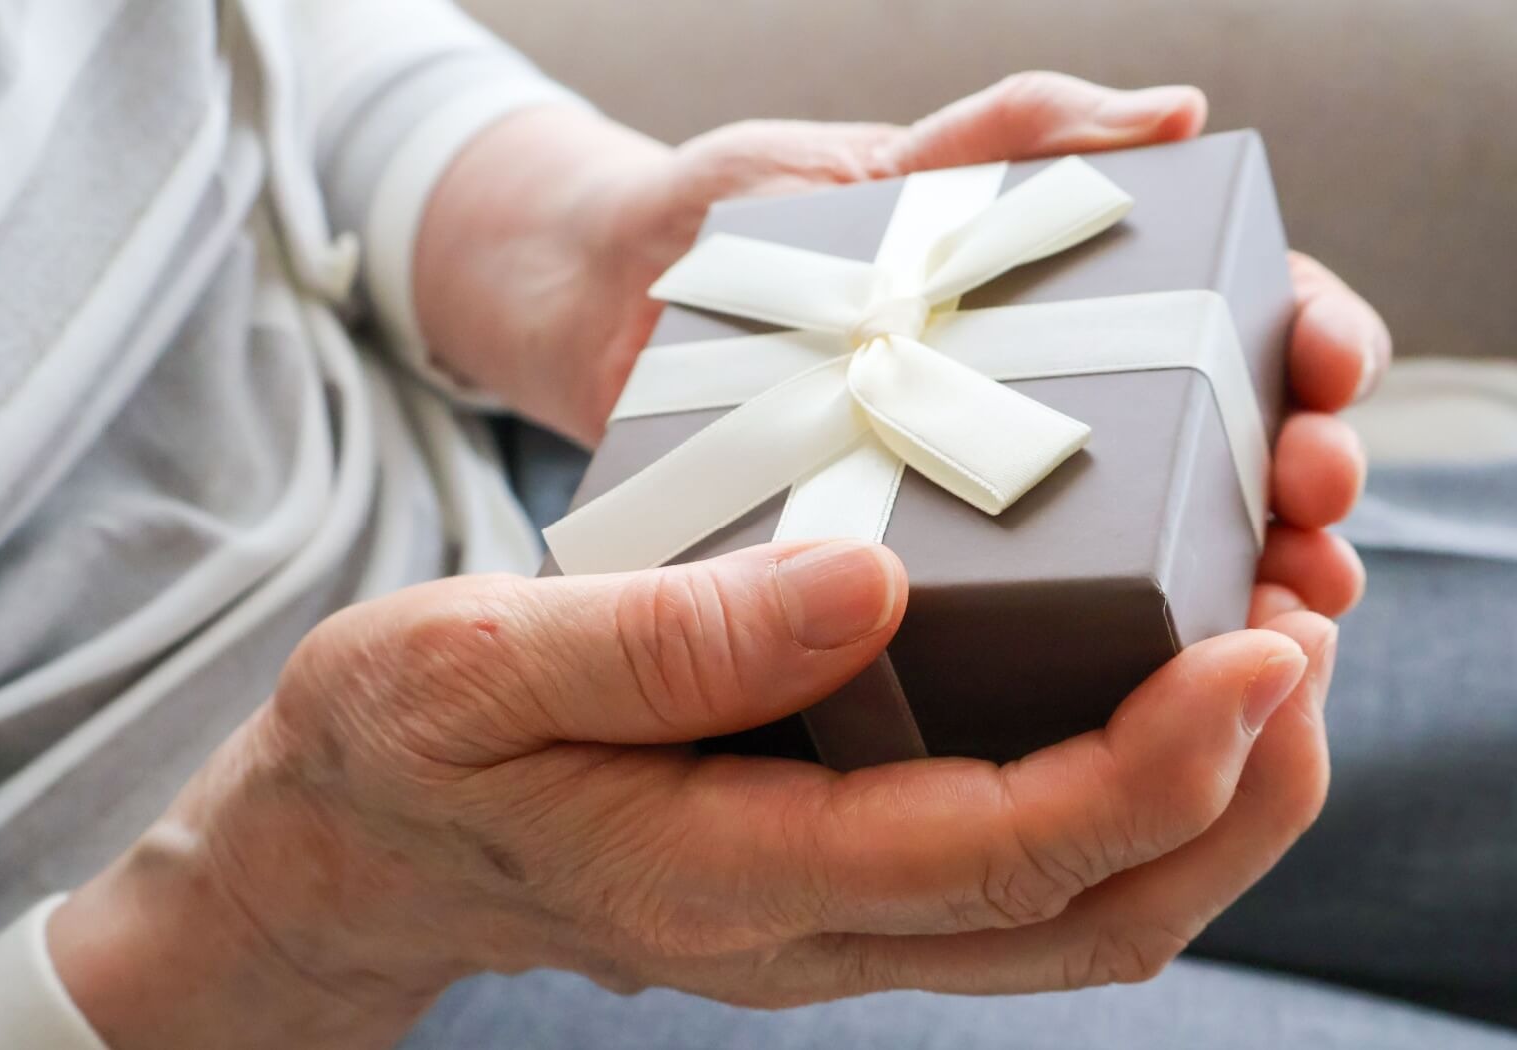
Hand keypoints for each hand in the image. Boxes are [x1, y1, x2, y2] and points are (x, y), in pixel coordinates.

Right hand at [51, 541, 1335, 1048]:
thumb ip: (662, 639)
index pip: (987, 855)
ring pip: (1072, 923)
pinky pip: (1018, 882)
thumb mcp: (475, 667)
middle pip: (1081, 921)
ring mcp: (824, 921)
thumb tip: (866, 584)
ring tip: (1269, 660)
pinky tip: (1144, 693)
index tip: (1257, 650)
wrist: (355, 850)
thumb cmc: (397, 750)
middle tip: (1304, 638)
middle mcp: (800, 930)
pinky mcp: (830, 882)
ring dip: (1202, 809)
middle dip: (1231, 797)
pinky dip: (1122, 800)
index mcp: (718, 873)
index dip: (1148, 765)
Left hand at [417, 72, 1389, 621]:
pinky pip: (1008, 626)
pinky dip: (1079, 656)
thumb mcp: (877, 163)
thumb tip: (1178, 115)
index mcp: (1068, 310)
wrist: (600, 305)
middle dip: (1291, 481)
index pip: (1235, 325)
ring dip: (1227, 586)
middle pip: (1219, 455)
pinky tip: (1130, 688)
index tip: (1328, 365)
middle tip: (1312, 508)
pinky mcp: (903, 587)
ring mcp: (982, 511)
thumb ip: (1009, 136)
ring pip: (1140, 556)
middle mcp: (1045, 418)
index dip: (1305, 343)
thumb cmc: (740, 215)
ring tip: (1273, 614)